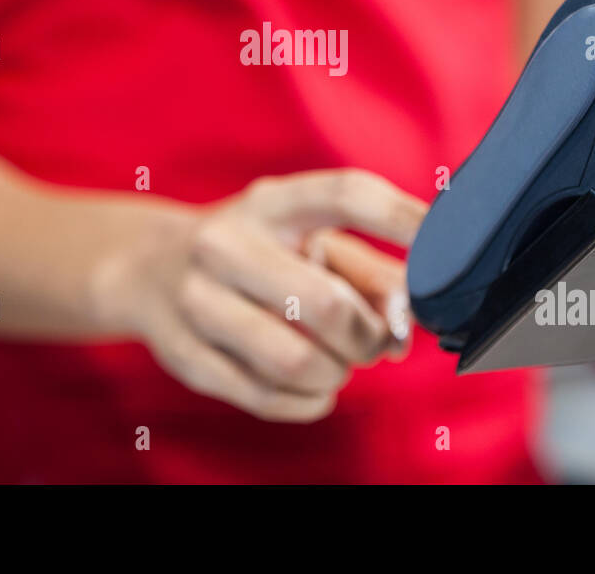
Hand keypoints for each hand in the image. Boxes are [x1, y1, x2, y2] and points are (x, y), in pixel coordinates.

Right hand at [114, 169, 425, 421]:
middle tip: (376, 343)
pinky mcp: (184, 354)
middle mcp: (224, 241)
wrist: (146, 269)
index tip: (447, 246)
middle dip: (368, 336)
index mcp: (269, 201)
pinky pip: (267, 397)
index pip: (347, 195)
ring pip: (296, 360)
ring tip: (339, 363)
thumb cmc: (255, 251)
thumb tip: (410, 320)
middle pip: (326, 303)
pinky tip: (314, 385)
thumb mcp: (304, 237)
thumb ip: (368, 270)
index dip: (404, 219)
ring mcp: (195, 299)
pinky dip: (309, 400)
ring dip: (338, 372)